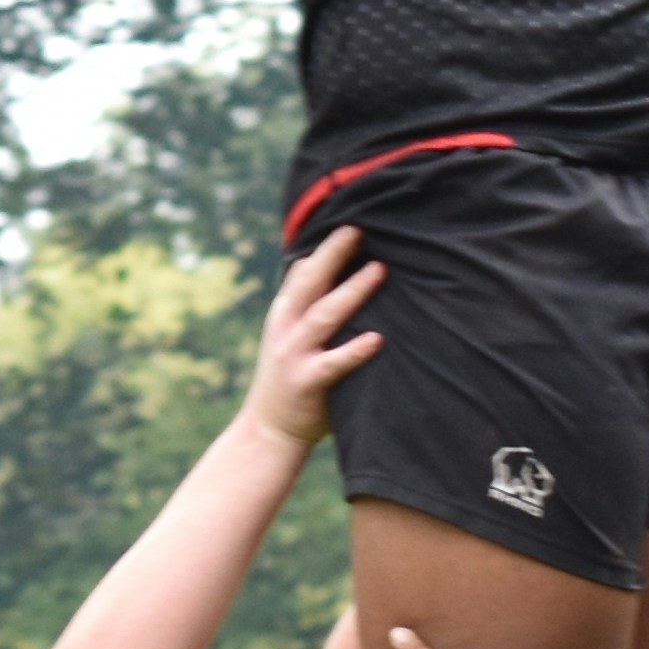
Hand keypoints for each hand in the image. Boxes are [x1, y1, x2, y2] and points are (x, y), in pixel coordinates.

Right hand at [246, 229, 386, 446]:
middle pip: (310, 284)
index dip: (324, 246)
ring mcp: (294, 354)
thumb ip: (301, 300)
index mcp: (284, 314)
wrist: (268, 430)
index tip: (349, 219)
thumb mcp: (287, 333)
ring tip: (379, 271)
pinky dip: (355, 350)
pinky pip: (334, 363)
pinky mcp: (307, 382)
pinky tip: (377, 338)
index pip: (303, 272)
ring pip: (324, 316)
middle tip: (359, 229)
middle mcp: (286, 329)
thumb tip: (310, 259)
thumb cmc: (290, 378)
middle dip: (333, 254)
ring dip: (352, 292)